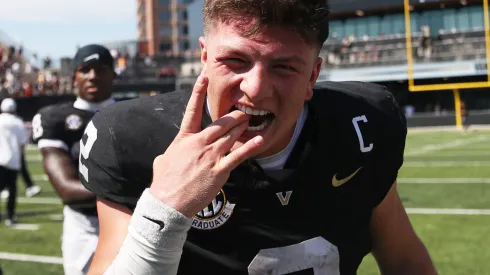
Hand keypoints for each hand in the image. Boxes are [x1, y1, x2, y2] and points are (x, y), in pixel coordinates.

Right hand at [149, 73, 263, 216]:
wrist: (168, 203)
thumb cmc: (163, 183)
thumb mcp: (162, 161)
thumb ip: (169, 153)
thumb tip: (166, 155)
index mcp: (184, 138)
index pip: (192, 110)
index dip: (197, 92)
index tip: (204, 76)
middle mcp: (199, 143)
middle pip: (221, 123)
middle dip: (234, 116)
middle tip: (243, 110)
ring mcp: (210, 156)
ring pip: (231, 136)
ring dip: (242, 127)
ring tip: (251, 120)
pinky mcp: (219, 170)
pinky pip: (238, 156)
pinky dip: (250, 147)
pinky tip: (259, 140)